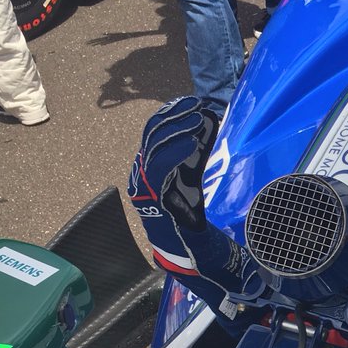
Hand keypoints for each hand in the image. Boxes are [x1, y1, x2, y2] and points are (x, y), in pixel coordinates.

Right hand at [129, 96, 218, 234]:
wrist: (182, 246)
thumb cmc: (186, 211)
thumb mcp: (191, 174)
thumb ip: (195, 152)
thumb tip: (208, 122)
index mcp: (146, 164)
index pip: (153, 131)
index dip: (170, 113)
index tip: (189, 101)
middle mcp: (140, 171)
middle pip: (153, 135)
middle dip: (175, 116)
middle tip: (196, 105)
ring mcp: (143, 183)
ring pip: (156, 148)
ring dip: (178, 130)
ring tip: (197, 119)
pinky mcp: (152, 196)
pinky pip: (161, 168)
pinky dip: (177, 152)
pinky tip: (193, 141)